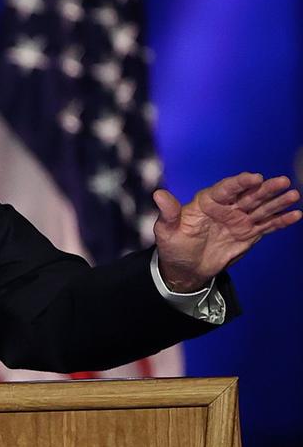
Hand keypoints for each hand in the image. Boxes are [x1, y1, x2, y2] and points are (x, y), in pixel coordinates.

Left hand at [153, 172, 300, 292]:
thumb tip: (158, 194)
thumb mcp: (166, 231)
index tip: (254, 177)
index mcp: (206, 202)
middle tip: (282, 181)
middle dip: (265, 189)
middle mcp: (226, 208)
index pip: (225, 189)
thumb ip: (168, 213)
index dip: (239, 183)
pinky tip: (296, 214)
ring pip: (261, 208)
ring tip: (294, 194)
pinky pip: (266, 226)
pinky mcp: (248, 234)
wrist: (185, 269)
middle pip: (248, 195)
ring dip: (277, 202)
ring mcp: (239, 220)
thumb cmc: (173, 246)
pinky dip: (281, 221)